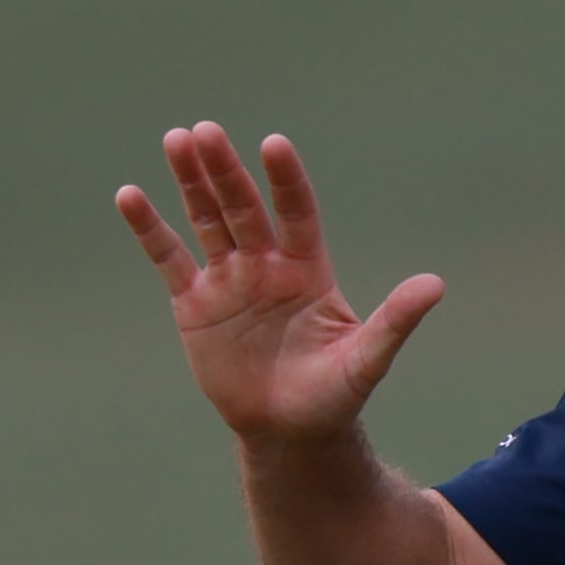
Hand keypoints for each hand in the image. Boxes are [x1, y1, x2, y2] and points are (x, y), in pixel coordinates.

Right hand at [114, 123, 444, 453]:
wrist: (289, 431)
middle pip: (242, 206)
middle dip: (225, 170)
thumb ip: (395, 321)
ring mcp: (228, 278)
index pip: (296, 211)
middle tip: (206, 132)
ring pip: (206, 219)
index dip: (284, 180)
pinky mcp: (194, 303)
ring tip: (176, 140)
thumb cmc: (333, 395)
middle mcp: (266, 262)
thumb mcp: (366, 359)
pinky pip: (169, 258)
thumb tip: (435, 285)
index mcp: (306, 268)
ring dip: (191, 182)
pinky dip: (149, 229)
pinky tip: (129, 196)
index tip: (273, 145)